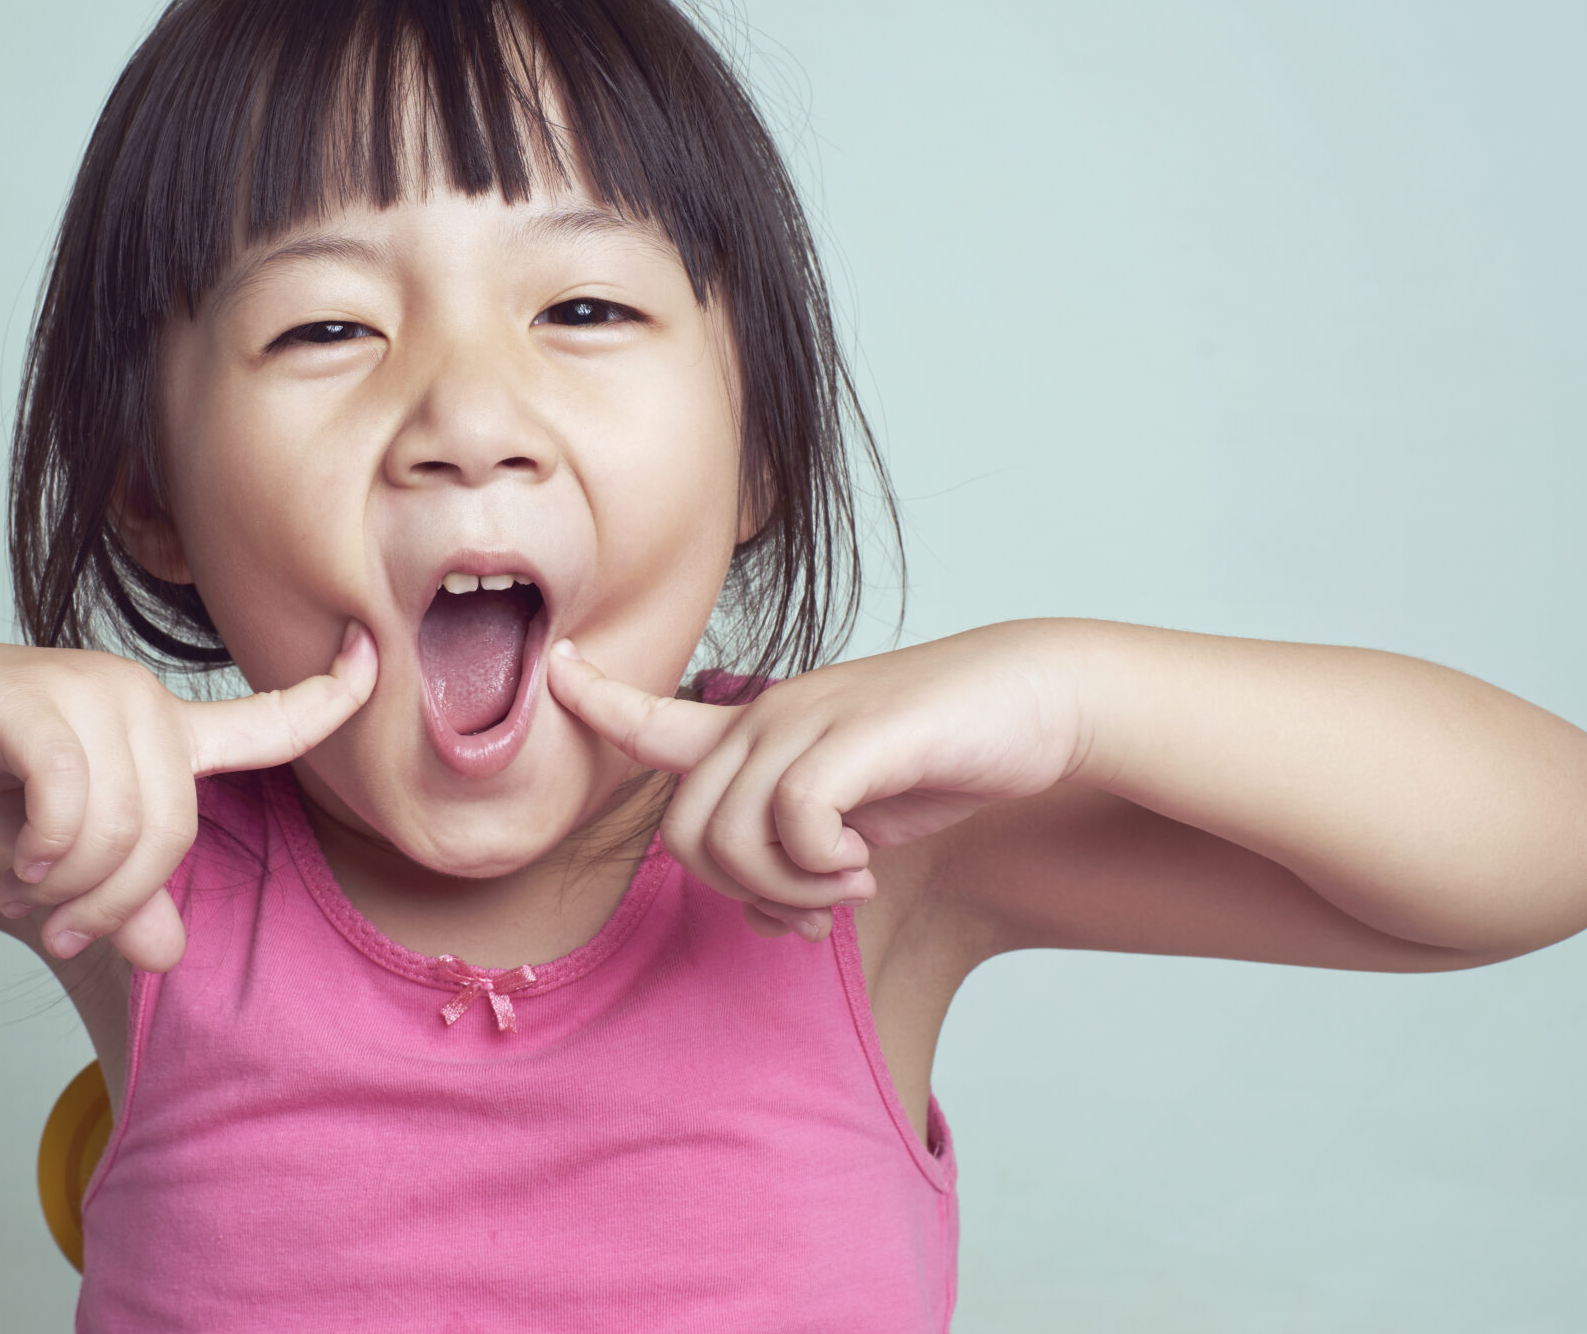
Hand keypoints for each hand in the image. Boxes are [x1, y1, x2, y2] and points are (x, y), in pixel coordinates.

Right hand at [0, 624, 375, 970]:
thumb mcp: (62, 846)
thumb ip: (122, 891)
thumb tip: (171, 955)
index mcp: (167, 729)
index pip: (272, 718)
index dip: (332, 694)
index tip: (374, 650)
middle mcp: (141, 701)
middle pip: (174, 831)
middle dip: (117, 901)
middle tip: (64, 930)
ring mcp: (91, 691)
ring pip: (120, 826)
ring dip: (71, 888)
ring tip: (27, 897)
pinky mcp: (36, 699)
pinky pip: (71, 798)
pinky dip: (44, 850)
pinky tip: (16, 864)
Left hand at [545, 624, 1079, 940]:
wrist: (1032, 703)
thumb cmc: (939, 756)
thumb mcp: (854, 812)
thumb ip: (798, 857)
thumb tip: (767, 921)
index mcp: (759, 729)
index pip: (652, 716)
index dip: (596, 700)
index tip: (554, 666)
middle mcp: (766, 717)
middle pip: (682, 832)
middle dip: (739, 891)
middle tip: (811, 906)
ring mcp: (805, 721)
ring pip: (727, 834)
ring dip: (784, 889)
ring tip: (844, 888)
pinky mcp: (852, 736)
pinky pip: (790, 822)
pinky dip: (819, 867)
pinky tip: (862, 868)